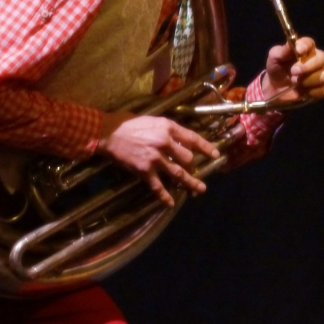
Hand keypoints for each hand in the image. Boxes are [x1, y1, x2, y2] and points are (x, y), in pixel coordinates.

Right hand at [95, 112, 219, 207]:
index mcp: (168, 128)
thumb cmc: (129, 123)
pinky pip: (158, 186)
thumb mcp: (153, 120)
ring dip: (190, 183)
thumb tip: (179, 139)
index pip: (192, 138)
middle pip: (187, 159)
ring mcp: (155, 158)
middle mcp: (165, 143)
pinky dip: (164, 196)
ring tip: (199, 190)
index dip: (205, 147)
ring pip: (178, 174)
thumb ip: (167, 130)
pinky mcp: (144, 171)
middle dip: (193, 167)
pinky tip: (170, 203)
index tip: (215, 154)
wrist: (108, 132)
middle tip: (197, 173)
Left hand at [262, 36, 323, 103]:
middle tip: (293, 72)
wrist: (275, 88)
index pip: (310, 43)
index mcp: (304, 48)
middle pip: (322, 58)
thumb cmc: (276, 68)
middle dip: (308, 66)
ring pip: (323, 75)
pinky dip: (313, 92)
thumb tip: (293, 42)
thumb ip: (284, 50)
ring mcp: (321, 73)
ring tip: (295, 82)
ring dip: (308, 80)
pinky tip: (303, 91)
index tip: (298, 50)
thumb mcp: (275, 57)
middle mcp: (315, 58)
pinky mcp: (323, 87)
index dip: (306, 46)